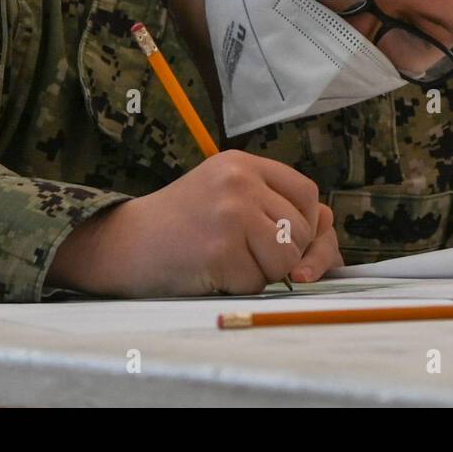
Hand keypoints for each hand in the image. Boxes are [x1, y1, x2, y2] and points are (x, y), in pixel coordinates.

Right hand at [49, 150, 343, 296]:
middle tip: (247, 257)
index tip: (292, 242)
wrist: (123, 242)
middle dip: (285, 256)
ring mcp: (230, 213)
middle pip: (301, 230)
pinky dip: (237, 287)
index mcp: (242, 164)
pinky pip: (256, 282)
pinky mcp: (220, 248)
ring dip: (262, 274)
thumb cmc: (179, 226)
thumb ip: (272, 209)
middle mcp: (240, 181)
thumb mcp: (225, 198)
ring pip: (285, 260)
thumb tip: (329, 240)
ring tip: (226, 261)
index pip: (306, 193)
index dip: (310, 224)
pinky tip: (209, 272)